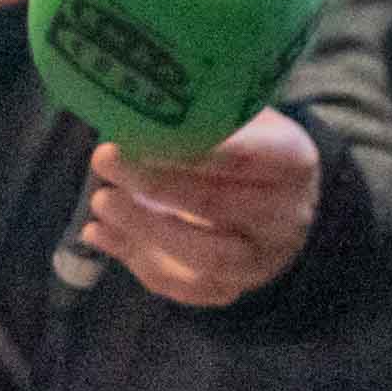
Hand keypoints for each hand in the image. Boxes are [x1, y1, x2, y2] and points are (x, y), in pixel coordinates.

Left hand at [83, 105, 319, 306]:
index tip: (137, 134)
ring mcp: (261, 260)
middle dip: (153, 183)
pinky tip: (99, 234)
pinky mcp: (234, 288)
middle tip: (105, 159)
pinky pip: (185, 286)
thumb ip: (207, 114)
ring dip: (143, 228)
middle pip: (216, 205)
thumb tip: (142, 102)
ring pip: (202, 255)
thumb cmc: (254, 147)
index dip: (185, 148)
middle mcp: (284, 217)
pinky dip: (137, 261)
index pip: (240, 157)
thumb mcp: (246, 117)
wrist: (286, 203)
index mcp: (292, 163)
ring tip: (101, 201)